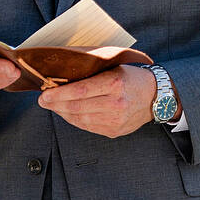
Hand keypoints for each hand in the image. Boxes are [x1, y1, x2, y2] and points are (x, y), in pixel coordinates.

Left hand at [39, 64, 157, 137]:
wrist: (156, 97)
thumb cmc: (132, 78)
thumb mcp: (114, 68)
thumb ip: (91, 73)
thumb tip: (61, 79)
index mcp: (115, 83)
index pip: (80, 91)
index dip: (58, 94)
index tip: (44, 94)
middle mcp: (116, 103)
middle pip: (77, 107)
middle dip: (55, 104)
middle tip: (43, 100)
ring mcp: (115, 120)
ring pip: (79, 119)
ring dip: (62, 113)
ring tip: (54, 106)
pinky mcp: (114, 131)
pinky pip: (87, 127)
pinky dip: (74, 120)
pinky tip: (68, 113)